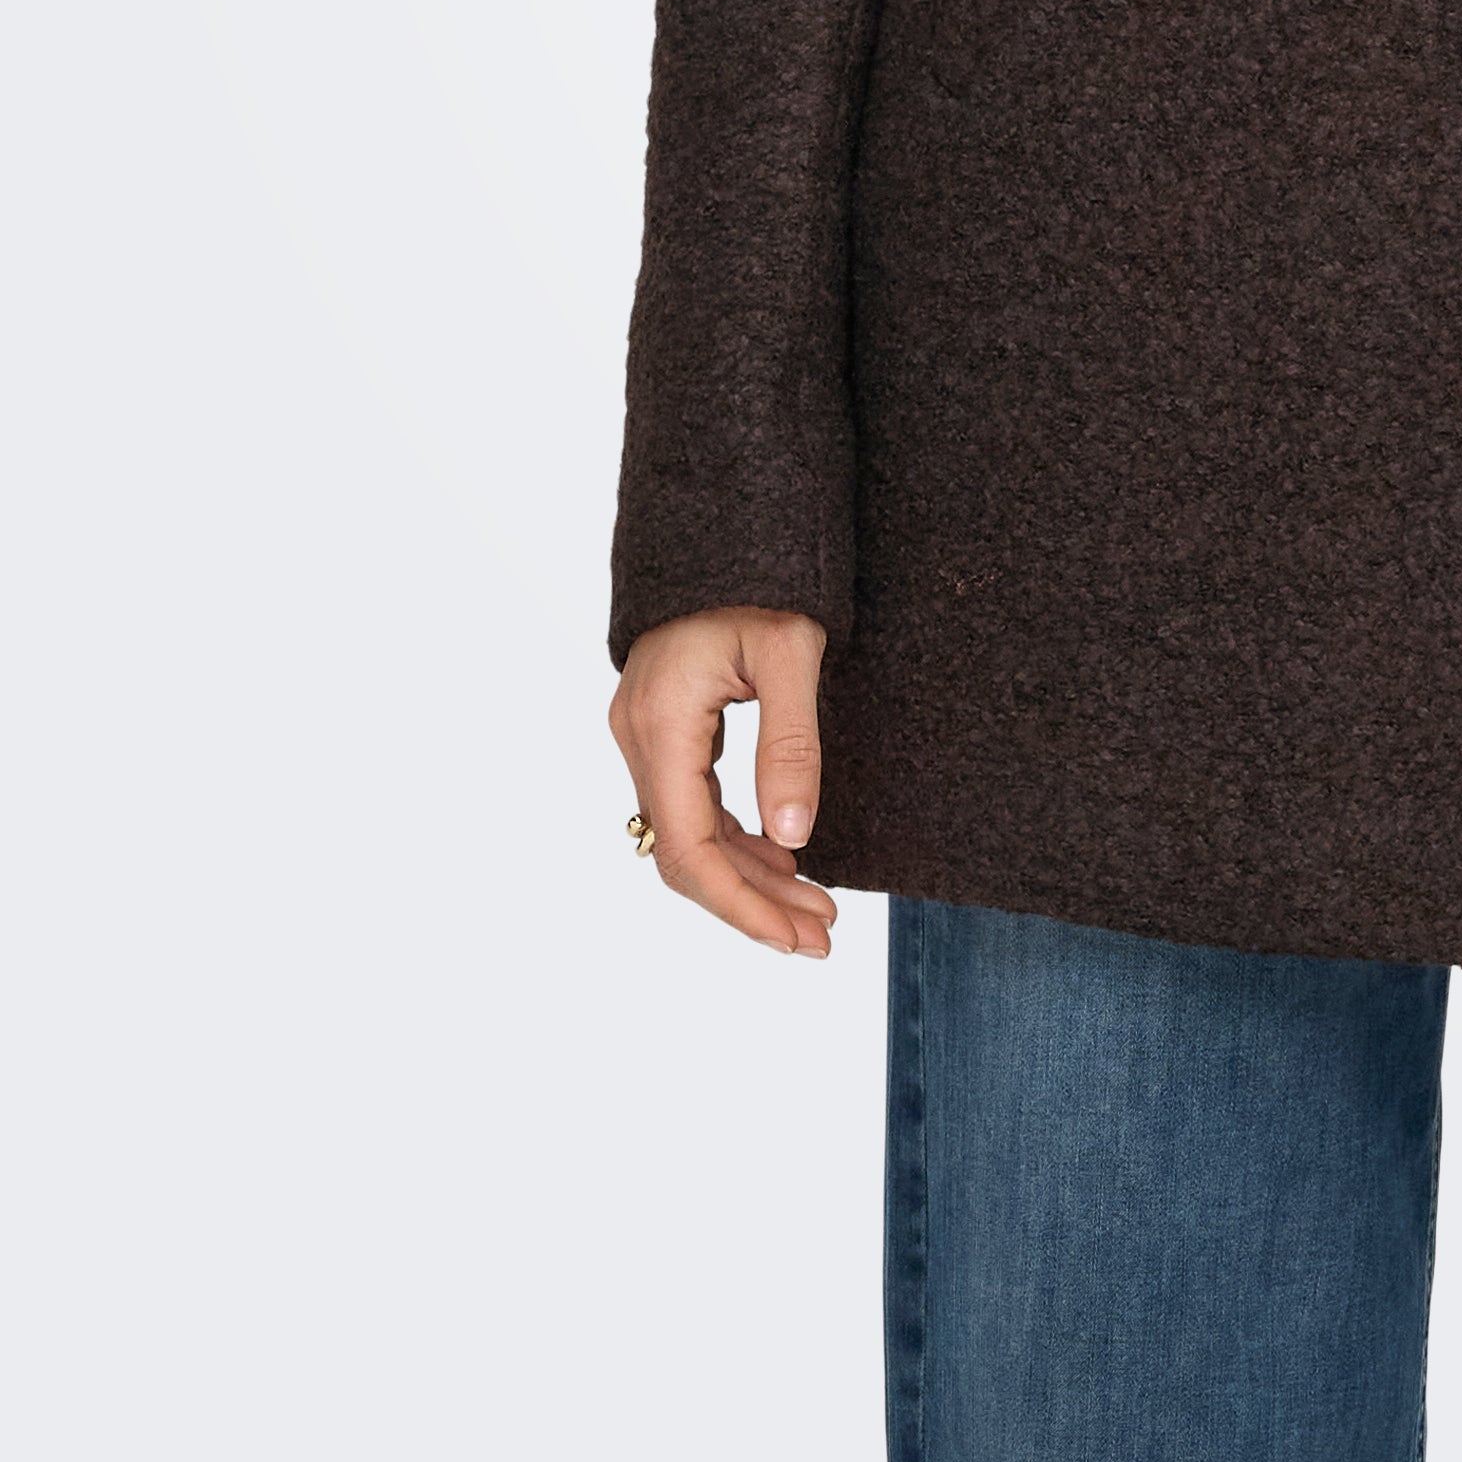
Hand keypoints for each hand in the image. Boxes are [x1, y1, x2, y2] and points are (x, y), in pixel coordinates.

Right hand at [607, 607, 838, 955]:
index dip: (740, 905)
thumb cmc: (763, 577)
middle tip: (821, 937)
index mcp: (662, 724)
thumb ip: (790, 745)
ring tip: (814, 910)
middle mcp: (640, 736)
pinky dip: (736, 838)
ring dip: (748, 876)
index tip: (796, 937)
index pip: (688, 849)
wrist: (726, 524)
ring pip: (689, 833)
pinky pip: (693, 803)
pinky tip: (782, 857)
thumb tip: (793, 837)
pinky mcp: (664, 728)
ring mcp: (646, 733)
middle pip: (685, 854)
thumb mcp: (791, 653)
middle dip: (752, 903)